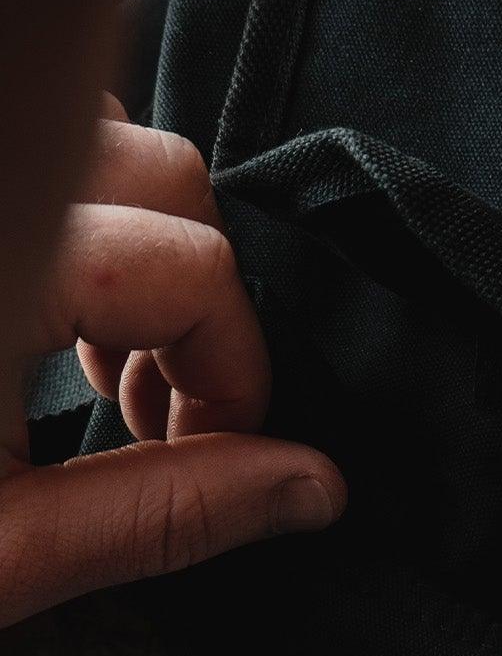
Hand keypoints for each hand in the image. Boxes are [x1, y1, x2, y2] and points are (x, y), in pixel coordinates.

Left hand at [0, 104, 344, 629]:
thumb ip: (160, 515)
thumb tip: (316, 490)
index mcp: (0, 262)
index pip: (191, 270)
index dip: (230, 373)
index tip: (203, 452)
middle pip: (161, 170)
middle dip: (196, 291)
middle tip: (155, 405)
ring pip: (96, 140)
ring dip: (130, 236)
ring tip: (86, 352)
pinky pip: (33, 145)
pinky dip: (66, 209)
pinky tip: (31, 311)